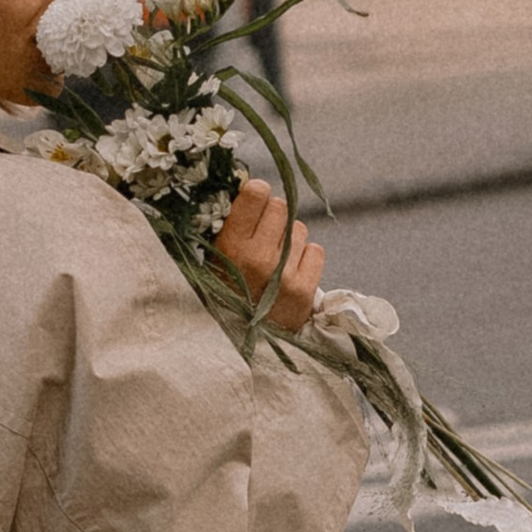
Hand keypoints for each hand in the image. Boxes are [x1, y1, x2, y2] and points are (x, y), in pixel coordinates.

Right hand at [214, 177, 323, 332]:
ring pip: (300, 229)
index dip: (258, 194)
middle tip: (266, 239)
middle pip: (282, 206)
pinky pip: (316, 251)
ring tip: (276, 264)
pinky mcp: (304, 289)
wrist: (245, 346)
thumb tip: (247, 186)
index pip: (257, 192)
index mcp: (229, 247)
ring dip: (291, 241)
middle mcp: (257, 258)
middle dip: (275, 219)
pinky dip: (306, 260)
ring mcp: (283, 274)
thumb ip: (229, 226)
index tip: (255, 205)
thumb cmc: (226, 295)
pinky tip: (291, 275)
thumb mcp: (215, 261)